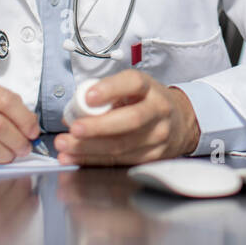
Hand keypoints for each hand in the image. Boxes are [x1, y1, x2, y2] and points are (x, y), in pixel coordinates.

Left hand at [53, 70, 200, 165]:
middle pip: (131, 120)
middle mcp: (157, 110)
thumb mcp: (132, 90)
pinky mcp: (152, 157)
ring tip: (65, 146)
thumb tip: (72, 112)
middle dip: (98, 126)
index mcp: (149, 88)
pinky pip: (119, 161)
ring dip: (89, 148)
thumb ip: (106, 96)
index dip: (110, 89)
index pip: (133, 83)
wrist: (180, 123)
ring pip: (123, 145)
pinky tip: (74, 158)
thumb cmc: (146, 103)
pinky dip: (92, 160)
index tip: (89, 96)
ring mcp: (158, 136)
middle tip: (74, 129)